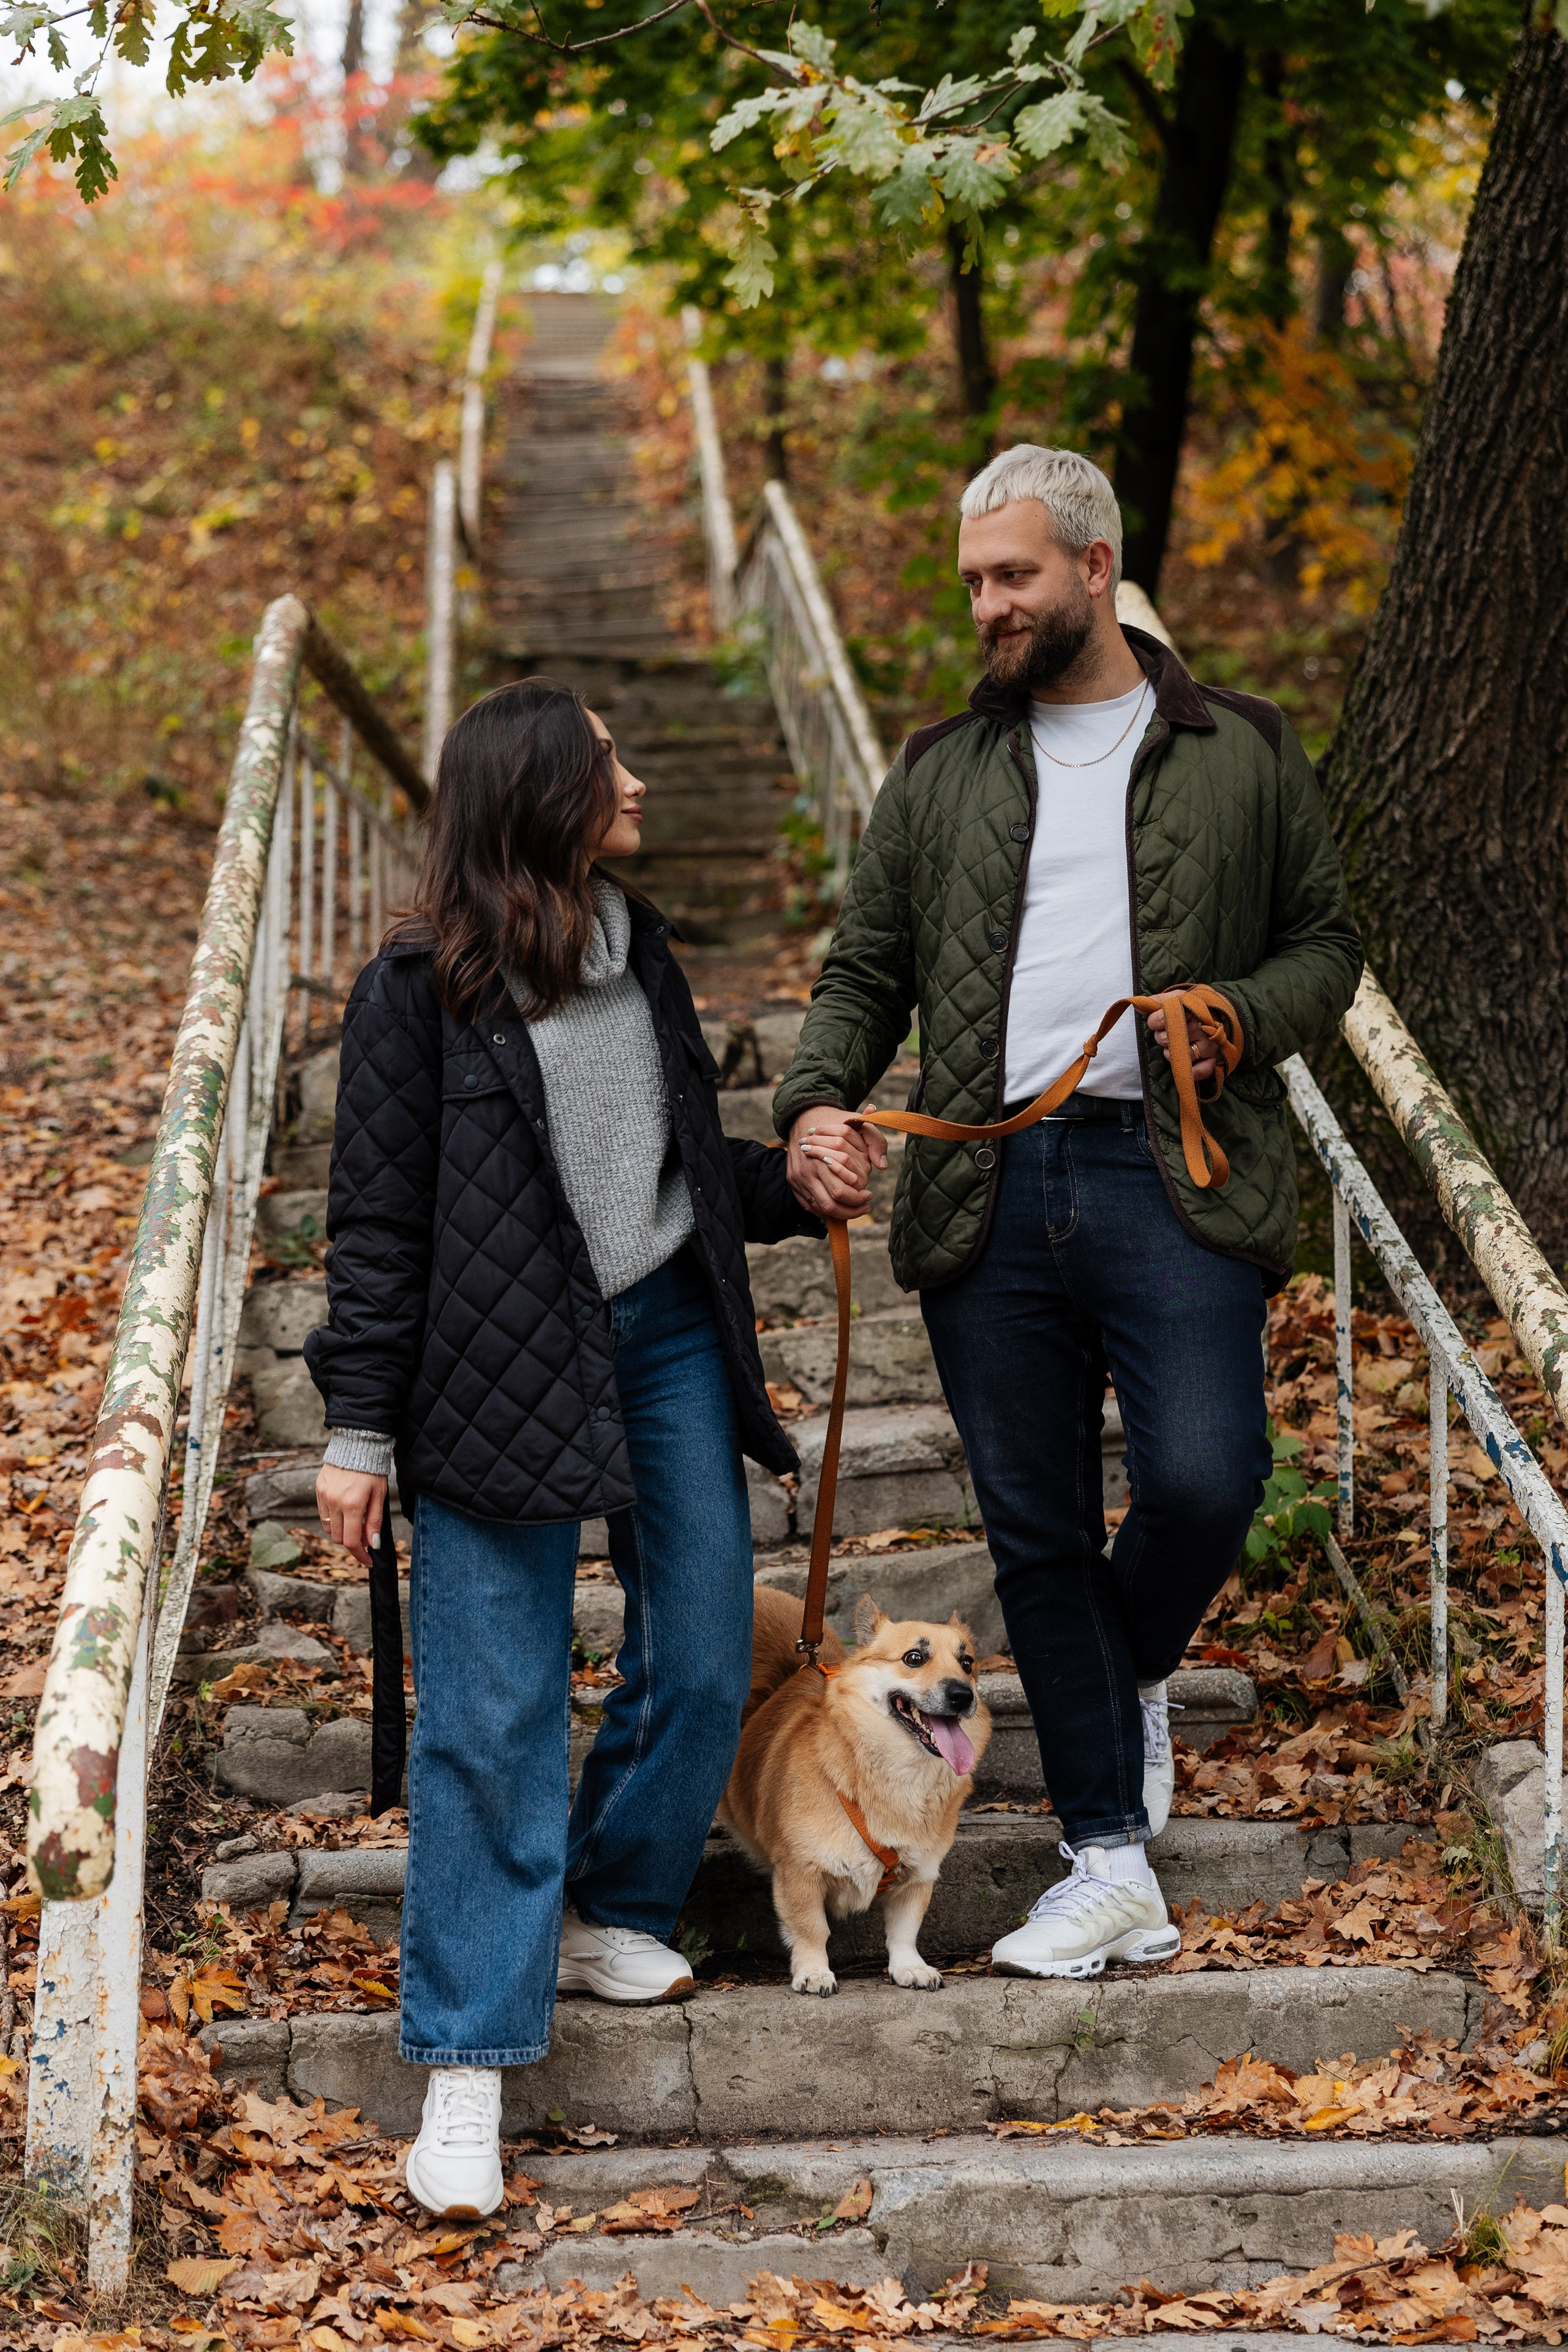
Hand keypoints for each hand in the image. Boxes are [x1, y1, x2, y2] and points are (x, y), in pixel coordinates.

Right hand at [317, 1465, 386, 1568]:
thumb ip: (374, 1521)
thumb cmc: (372, 1470)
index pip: (352, 1541)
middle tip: (365, 1537)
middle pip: (339, 1538)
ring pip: (329, 1528)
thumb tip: (373, 1544)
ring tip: (355, 1521)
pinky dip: (333, 1519)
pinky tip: (344, 1510)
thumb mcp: (379, 1495)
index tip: (368, 1561)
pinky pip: (323, 1514)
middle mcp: (335, 1503)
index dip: (360, 1555)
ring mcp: (324, 1496)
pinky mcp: (318, 1490)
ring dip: (341, 1531)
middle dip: (352, 1543)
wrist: (356, 1444)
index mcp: (352, 1505)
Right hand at [787, 1106, 888, 1220]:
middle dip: (853, 1208)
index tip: (869, 1196)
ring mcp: (800, 1178)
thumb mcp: (858, 1125)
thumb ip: (875, 1141)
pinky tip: (838, 1208)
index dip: (859, 1196)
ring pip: (822, 1207)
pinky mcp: (794, 1184)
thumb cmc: (836, 1125)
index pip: (846, 1185)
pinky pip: (810, 1206)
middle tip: (866, 1206)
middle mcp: (811, 1168)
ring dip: (842, 1213)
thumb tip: (882, 1165)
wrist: (803, 1120)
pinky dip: (826, 1211)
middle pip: (834, 1198)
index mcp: (826, 1155)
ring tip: (856, 1210)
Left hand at [1146, 1004, 1224, 1085]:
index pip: (1159, 1019)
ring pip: (1176, 1056)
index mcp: (1191, 1009)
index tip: (1159, 1020)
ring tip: (1179, 1045)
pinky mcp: (1215, 1059)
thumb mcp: (1180, 996)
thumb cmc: (1197, 1005)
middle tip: (1171, 1032)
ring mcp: (1210, 1045)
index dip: (1154, 1021)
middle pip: (1164, 1039)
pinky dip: (1189, 1071)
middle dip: (1162, 1036)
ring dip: (1171, 1053)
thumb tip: (1139, 1007)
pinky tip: (1187, 1063)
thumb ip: (1159, 1001)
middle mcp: (1201, 1027)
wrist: (1227, 1010)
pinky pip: (1198, 1072)